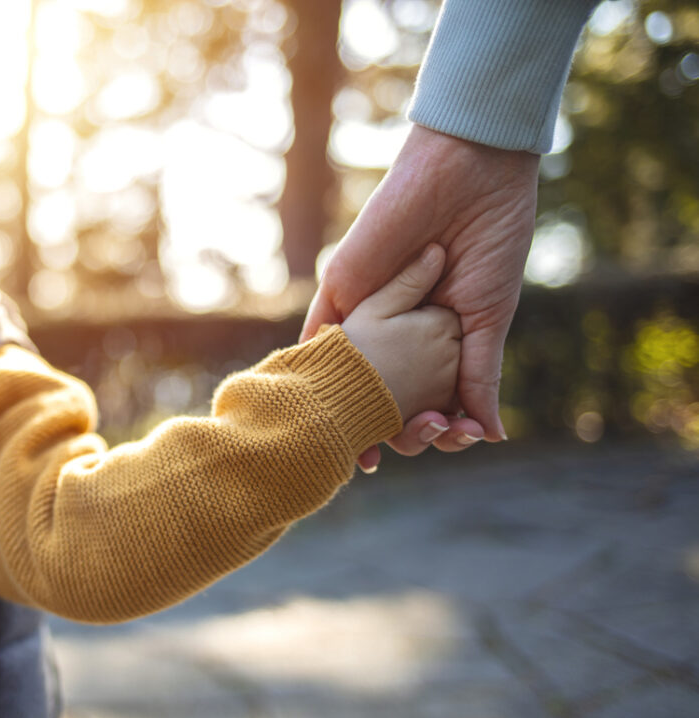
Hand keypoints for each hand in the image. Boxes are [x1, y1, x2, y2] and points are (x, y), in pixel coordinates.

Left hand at [303, 125, 538, 457]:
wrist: (468, 176)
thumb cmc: (490, 240)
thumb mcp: (488, 317)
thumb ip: (480, 375)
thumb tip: (490, 436)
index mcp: (434, 338)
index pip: (428, 396)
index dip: (437, 425)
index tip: (454, 438)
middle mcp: (395, 331)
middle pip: (384, 395)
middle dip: (397, 429)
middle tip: (420, 438)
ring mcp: (365, 312)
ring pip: (350, 376)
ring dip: (354, 414)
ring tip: (368, 450)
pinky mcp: (341, 288)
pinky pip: (319, 335)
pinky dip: (319, 370)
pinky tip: (324, 404)